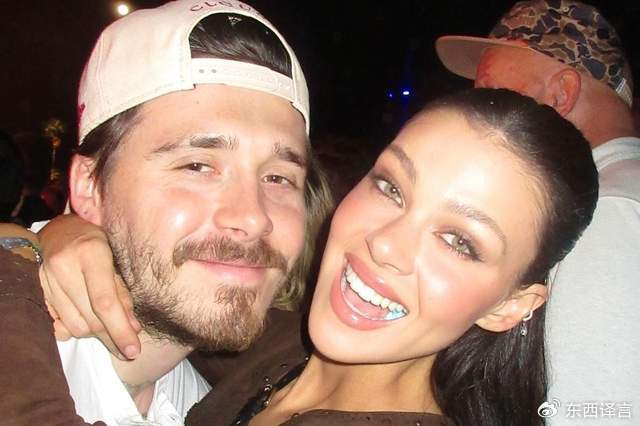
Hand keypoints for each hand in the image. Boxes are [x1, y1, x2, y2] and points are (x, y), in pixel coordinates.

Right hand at [38, 214, 141, 358]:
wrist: (60, 230)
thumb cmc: (96, 241)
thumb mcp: (117, 257)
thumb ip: (123, 292)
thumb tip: (133, 328)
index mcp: (91, 252)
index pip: (104, 302)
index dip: (120, 329)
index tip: (133, 350)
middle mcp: (65, 266)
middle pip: (90, 318)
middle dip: (111, 337)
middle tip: (128, 349)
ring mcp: (46, 279)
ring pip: (75, 325)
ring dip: (96, 333)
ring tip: (110, 329)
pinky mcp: (37, 290)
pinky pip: (58, 324)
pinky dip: (76, 329)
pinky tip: (88, 321)